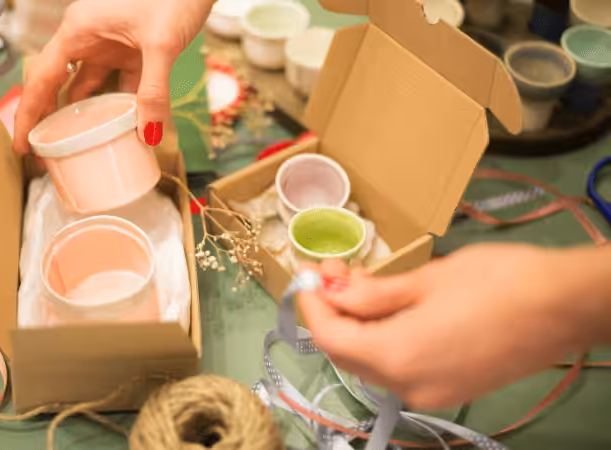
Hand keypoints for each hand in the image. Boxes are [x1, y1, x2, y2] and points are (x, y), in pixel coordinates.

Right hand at [13, 0, 213, 152]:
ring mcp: (109, 45)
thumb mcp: (161, 45)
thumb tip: (147, 134)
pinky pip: (117, 85)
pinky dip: (118, 108)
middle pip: (57, 86)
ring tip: (76, 149)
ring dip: (84, 117)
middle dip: (49, 120)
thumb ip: (154, 91)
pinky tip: (119, 131)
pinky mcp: (132, 51)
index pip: (42, 79)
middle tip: (42, 156)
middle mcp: (87, 37)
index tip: (20, 145)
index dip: (28, 114)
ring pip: (86, 88)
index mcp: (78, 30)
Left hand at [298, 243, 610, 409]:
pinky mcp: (450, 389)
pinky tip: (388, 307)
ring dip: (357, 325)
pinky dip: (383, 338)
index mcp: (398, 357)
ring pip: (372, 362)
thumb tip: (334, 290)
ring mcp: (431, 393)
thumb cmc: (499, 281)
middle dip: (331, 313)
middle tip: (332, 272)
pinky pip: (399, 367)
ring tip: (359, 282)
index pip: (330, 337)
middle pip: (347, 354)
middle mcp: (408, 386)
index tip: (306, 272)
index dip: (311, 304)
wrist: (567, 306)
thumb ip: (372, 292)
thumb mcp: (428, 279)